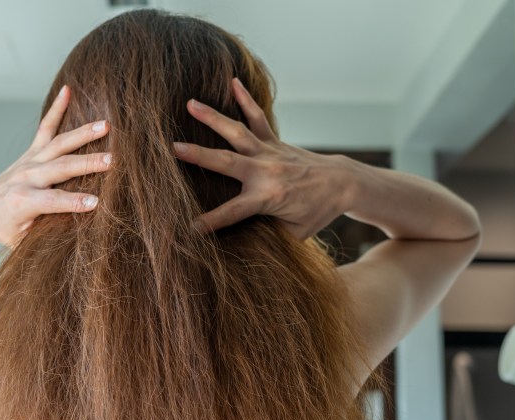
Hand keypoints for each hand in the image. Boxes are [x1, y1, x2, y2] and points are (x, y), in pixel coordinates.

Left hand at [0, 84, 112, 247]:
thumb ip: (48, 233)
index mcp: (22, 202)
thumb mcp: (24, 240)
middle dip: (86, 164)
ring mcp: (29, 161)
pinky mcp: (31, 151)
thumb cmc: (5, 228)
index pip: (52, 202)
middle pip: (60, 168)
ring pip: (59, 144)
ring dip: (83, 134)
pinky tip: (68, 90)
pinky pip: (45, 127)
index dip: (73, 202)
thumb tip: (80, 232)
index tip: (96, 203)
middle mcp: (26, 178)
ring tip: (106, 126)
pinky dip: (56, 108)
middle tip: (112, 160)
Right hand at [173, 78, 353, 239]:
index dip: (210, 222)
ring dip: (213, 117)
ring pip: (237, 132)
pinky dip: (246, 99)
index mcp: (269, 198)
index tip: (188, 228)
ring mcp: (270, 152)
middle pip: (226, 162)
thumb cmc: (316, 213)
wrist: (341, 183)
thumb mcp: (293, 234)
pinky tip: (233, 81)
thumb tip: (239, 241)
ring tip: (190, 104)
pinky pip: (259, 118)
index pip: (232, 212)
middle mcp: (266, 171)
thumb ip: (266, 234)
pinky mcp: (274, 141)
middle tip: (173, 148)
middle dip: (199, 156)